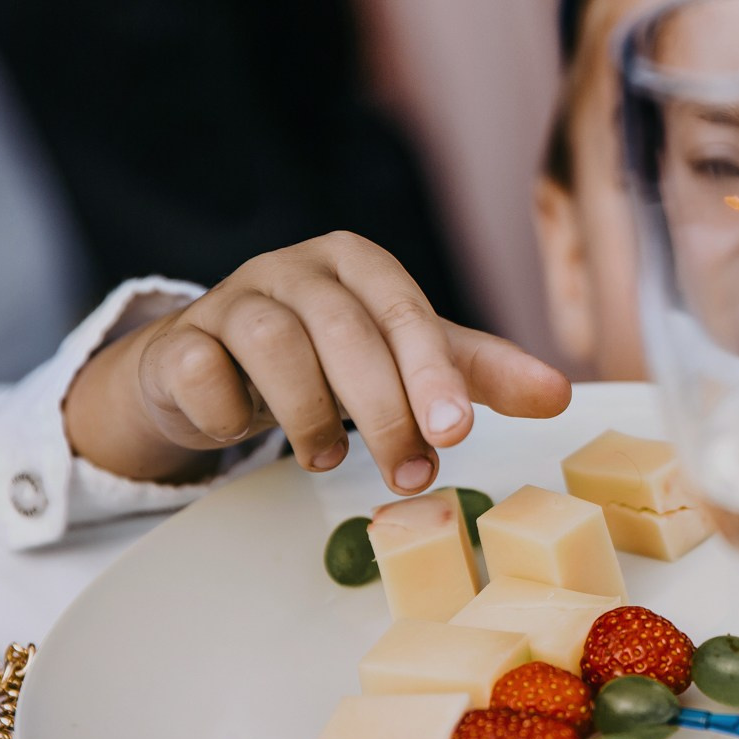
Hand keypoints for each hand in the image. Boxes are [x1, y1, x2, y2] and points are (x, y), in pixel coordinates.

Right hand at [64, 233, 571, 491]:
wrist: (213, 369)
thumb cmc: (325, 360)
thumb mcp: (406, 363)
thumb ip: (476, 376)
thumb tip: (559, 395)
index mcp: (359, 264)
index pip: (405, 313)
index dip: (432, 374)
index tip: (456, 432)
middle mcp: (295, 268)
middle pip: (344, 332)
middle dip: (384, 411)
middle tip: (410, 474)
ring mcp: (232, 298)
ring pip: (273, 345)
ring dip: (309, 414)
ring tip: (331, 460)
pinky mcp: (180, 340)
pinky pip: (202, 371)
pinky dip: (230, 412)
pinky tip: (246, 432)